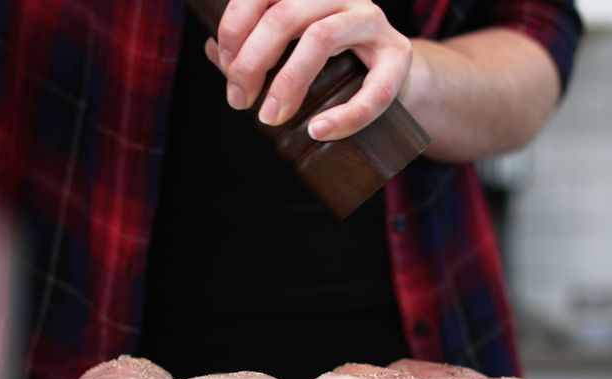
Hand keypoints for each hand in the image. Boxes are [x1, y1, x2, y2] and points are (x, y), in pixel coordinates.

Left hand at [203, 0, 411, 140]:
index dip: (233, 29)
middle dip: (251, 62)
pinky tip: (318, 130)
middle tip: (240, 101)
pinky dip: (345, 115)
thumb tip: (214, 51)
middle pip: (284, 14)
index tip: (226, 68)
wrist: (394, 74)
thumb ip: (254, 46)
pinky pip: (374, 88)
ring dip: (288, 82)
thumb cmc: (334, 60)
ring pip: (322, 37)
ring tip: (271, 116)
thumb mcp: (291, 47)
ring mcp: (372, 21)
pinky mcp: (398, 55)